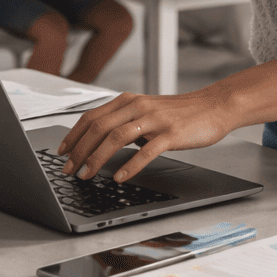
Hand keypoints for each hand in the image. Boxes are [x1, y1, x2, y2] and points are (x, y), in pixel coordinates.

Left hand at [57, 88, 234, 181]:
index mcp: (128, 100)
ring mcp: (154, 119)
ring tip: (87, 174)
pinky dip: (130, 165)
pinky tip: (119, 176)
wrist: (214, 106)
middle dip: (79, 150)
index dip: (73, 135)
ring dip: (97, 157)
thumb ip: (125, 122)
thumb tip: (99, 142)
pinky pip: (146, 150)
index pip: (92, 116)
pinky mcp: (171, 134)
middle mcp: (138, 106)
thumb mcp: (146, 111)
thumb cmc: (180, 113)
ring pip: (117, 137)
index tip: (62, 152)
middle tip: (68, 169)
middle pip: (99, 127)